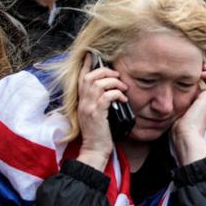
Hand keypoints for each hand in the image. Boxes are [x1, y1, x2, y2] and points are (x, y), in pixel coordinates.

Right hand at [76, 53, 127, 170]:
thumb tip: (110, 90)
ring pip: (98, 84)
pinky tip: (124, 99)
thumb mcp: (96, 114)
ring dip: (113, 82)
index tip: (93, 55)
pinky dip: (117, 94)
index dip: (87, 64)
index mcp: (81, 101)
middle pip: (89, 76)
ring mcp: (88, 108)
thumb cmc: (99, 133)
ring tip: (123, 88)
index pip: (81, 77)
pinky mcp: (96, 114)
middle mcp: (82, 102)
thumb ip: (99, 101)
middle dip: (104, 71)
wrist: (95, 150)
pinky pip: (107, 96)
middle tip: (117, 76)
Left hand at [171, 64, 205, 164]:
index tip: (190, 77)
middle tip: (196, 69)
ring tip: (199, 68)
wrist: (186, 136)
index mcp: (205, 110)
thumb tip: (167, 103)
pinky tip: (200, 72)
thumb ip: (177, 108)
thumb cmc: (180, 131)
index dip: (202, 83)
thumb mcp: (179, 116)